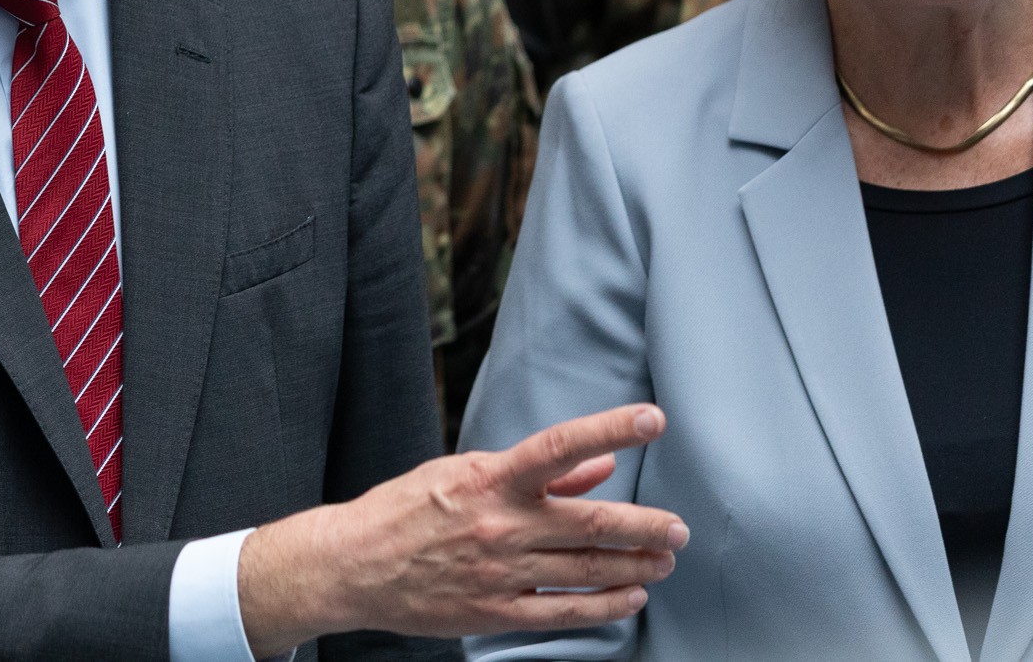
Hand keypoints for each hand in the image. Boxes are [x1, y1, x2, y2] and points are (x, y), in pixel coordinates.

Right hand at [237, 404, 685, 650]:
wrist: (353, 565)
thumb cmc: (405, 510)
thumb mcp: (461, 472)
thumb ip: (532, 474)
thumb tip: (596, 467)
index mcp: (490, 479)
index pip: (561, 446)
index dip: (611, 429)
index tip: (653, 419)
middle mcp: (501, 525)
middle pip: (592, 524)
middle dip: (646, 526)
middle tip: (678, 528)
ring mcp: (501, 572)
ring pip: (587, 571)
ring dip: (637, 566)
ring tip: (664, 559)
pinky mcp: (497, 613)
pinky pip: (566, 613)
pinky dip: (607, 606)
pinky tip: (631, 598)